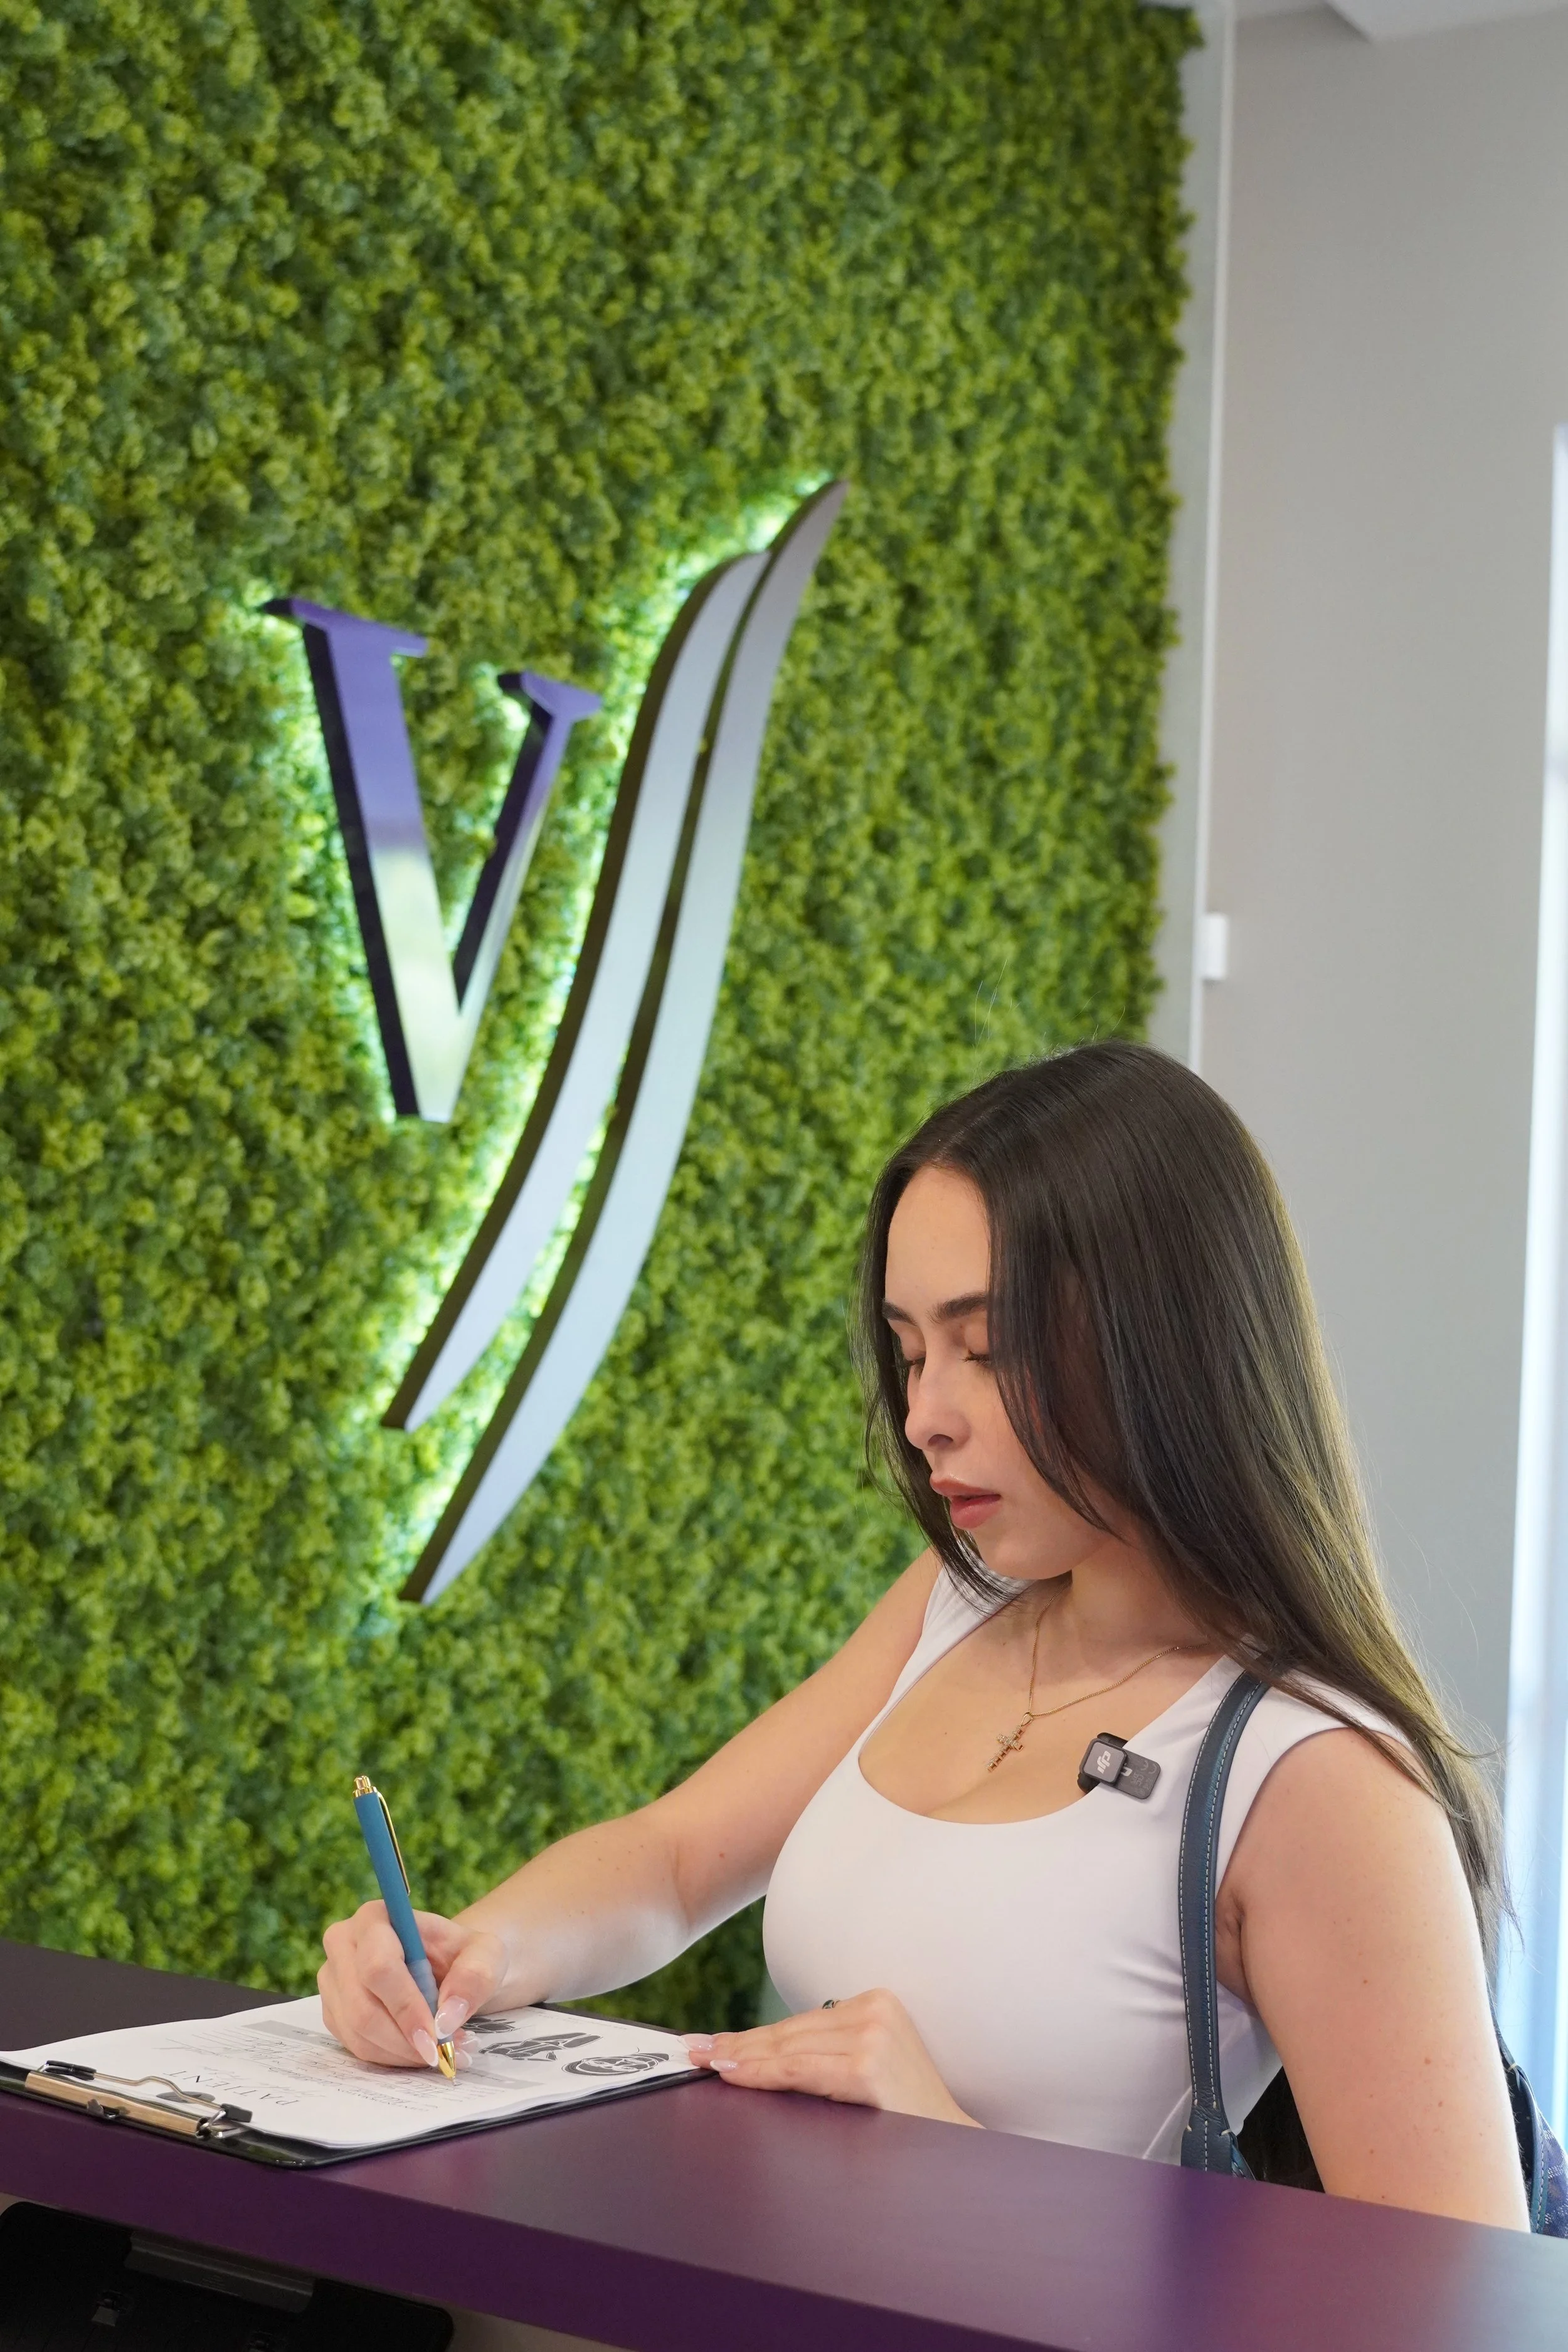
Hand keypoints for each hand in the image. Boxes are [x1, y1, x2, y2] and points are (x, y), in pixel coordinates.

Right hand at [318, 1902, 507, 2069]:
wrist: (446, 1966)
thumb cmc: (462, 1954)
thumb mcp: (486, 1955)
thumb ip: (474, 1977)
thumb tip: (446, 2020)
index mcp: (375, 1918)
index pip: (379, 1967)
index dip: (406, 2007)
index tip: (436, 2038)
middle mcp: (343, 1944)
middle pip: (362, 2006)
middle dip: (406, 2039)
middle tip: (445, 2053)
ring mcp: (332, 1980)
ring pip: (358, 2032)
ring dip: (402, 2052)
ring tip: (442, 2051)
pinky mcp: (333, 2011)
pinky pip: (356, 2046)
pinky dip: (391, 2057)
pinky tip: (419, 2050)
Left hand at [684, 1988, 979, 2126]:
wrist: (953, 2148)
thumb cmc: (907, 2115)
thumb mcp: (869, 2068)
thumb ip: (830, 2054)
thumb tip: (763, 2056)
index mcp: (878, 2002)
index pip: (801, 2024)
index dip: (753, 2035)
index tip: (714, 2041)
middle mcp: (876, 2010)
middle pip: (790, 2033)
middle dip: (738, 2044)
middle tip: (694, 2050)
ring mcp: (873, 2035)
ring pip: (790, 2049)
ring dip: (742, 2058)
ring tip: (706, 2062)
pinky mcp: (868, 2065)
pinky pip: (802, 2070)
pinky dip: (763, 2072)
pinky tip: (734, 2073)